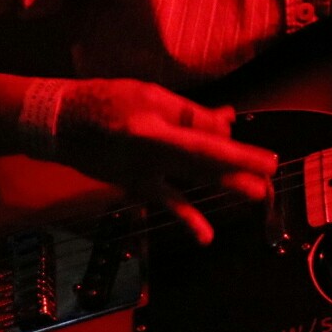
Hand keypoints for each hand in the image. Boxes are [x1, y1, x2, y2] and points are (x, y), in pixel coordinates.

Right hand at [55, 78, 278, 243]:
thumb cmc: (107, 101)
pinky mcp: (135, 185)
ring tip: (257, 194)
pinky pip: (167, 201)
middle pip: (204, 166)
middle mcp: (150, 158)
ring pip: (193, 182)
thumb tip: (225, 125)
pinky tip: (205, 235)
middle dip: (240, 170)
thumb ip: (188, 114)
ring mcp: (142, 176)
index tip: (268, 160)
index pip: (205, 145)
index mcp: (153, 130)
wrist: (59, 124)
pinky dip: (188, 216)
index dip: (239, 154)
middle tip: (272, 176)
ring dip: (225, 186)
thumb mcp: (150, 96)